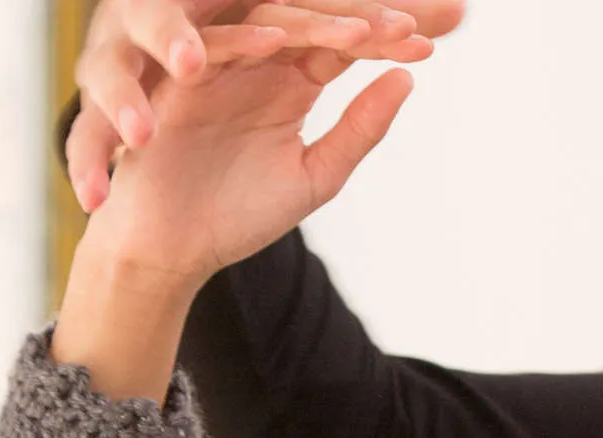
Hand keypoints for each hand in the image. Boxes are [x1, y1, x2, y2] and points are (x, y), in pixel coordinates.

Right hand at [53, 43, 414, 401]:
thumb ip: (358, 131)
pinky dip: (240, 43)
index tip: (430, 46)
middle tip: (409, 22)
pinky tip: (277, 39)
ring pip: (267, 23)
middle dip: (361, 18)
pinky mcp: (180, 81)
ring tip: (359, 30)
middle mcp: (258, 62)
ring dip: (312, 24)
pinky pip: (209, 49)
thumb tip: (407, 83)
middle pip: (313, 21)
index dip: (385, 42)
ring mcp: (220, 66)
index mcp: (292, 80)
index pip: (345, 45)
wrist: (172, 248)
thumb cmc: (237, 214)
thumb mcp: (314, 176)